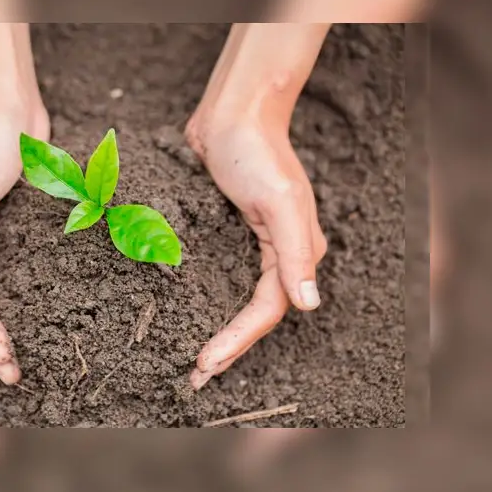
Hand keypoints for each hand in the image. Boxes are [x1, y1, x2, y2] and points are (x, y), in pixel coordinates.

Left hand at [186, 117, 326, 388]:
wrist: (233, 113)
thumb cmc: (257, 152)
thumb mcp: (278, 202)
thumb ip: (295, 254)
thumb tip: (309, 305)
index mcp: (297, 251)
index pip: (268, 311)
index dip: (238, 340)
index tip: (204, 362)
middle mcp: (279, 253)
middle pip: (253, 313)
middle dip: (228, 347)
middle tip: (196, 378)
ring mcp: (252, 243)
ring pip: (235, 298)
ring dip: (217, 328)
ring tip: (193, 359)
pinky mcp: (227, 231)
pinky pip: (219, 275)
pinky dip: (203, 298)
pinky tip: (182, 311)